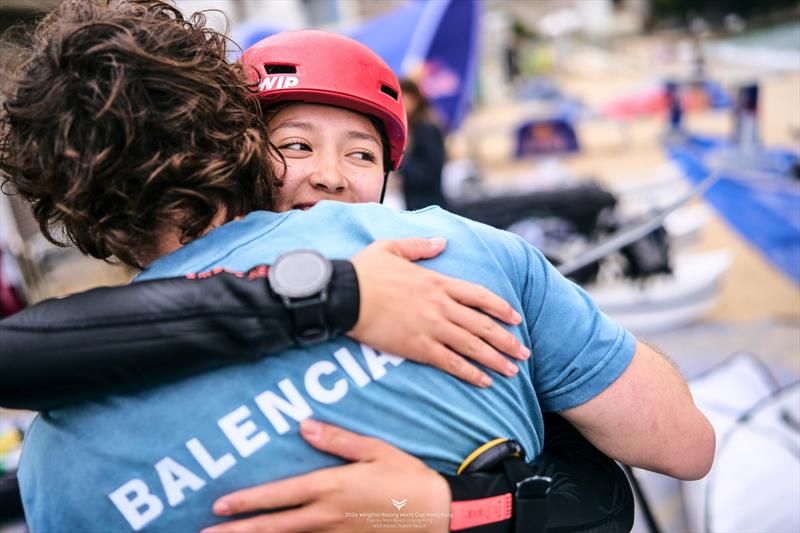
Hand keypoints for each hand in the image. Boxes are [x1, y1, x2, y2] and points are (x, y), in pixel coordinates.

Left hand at [202, 419, 450, 532]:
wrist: (438, 515)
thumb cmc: (407, 478)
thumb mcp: (375, 450)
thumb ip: (337, 439)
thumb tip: (304, 425)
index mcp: (331, 487)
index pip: (280, 495)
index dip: (247, 501)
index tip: (219, 506)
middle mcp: (326, 516)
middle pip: (274, 526)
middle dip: (239, 530)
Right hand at [350, 238, 529, 386]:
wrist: (345, 294)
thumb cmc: (364, 271)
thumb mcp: (392, 248)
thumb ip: (419, 245)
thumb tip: (441, 241)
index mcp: (437, 282)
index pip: (479, 295)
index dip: (501, 307)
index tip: (516, 318)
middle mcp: (440, 305)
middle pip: (483, 324)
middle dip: (507, 340)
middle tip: (524, 354)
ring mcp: (431, 327)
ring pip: (473, 345)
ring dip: (495, 359)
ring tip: (512, 371)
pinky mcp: (418, 347)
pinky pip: (451, 363)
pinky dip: (470, 373)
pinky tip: (483, 382)